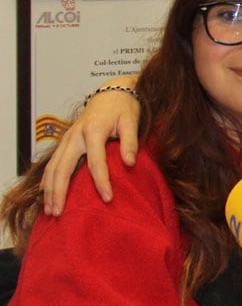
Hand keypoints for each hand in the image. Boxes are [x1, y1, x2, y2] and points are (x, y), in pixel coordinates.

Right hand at [43, 80, 141, 215]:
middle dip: (60, 192)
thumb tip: (130, 163)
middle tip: (60, 213)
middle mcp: (75, 136)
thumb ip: (130, 142)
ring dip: (49, 189)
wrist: (113, 92)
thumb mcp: (131, 121)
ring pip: (52, 167)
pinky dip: (47, 179)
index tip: (108, 199)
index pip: (96, 162)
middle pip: (63, 168)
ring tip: (50, 210)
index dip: (102, 182)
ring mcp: (67, 138)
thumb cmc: (124, 107)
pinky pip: (52, 163)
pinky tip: (46, 194)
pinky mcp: (65, 141)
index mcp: (93, 131)